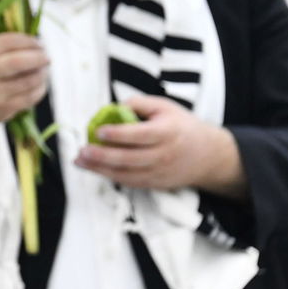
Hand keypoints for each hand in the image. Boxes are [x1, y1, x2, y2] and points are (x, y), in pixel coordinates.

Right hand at [0, 33, 49, 134]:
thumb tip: (26, 37)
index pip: (7, 42)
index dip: (27, 40)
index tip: (38, 42)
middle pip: (17, 61)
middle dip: (38, 56)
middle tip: (47, 56)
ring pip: (28, 80)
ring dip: (42, 73)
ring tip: (44, 70)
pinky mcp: (3, 109)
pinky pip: (30, 97)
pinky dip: (40, 89)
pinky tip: (40, 84)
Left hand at [75, 95, 246, 198]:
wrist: (208, 155)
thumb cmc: (181, 126)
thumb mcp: (165, 107)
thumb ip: (139, 104)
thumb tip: (113, 108)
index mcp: (167, 132)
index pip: (140, 135)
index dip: (118, 134)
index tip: (99, 131)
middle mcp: (164, 155)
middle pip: (129, 158)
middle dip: (102, 156)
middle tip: (82, 150)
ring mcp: (159, 173)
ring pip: (126, 174)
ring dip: (99, 169)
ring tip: (79, 160)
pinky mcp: (155, 184)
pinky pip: (130, 182)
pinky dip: (110, 177)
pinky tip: (94, 169)